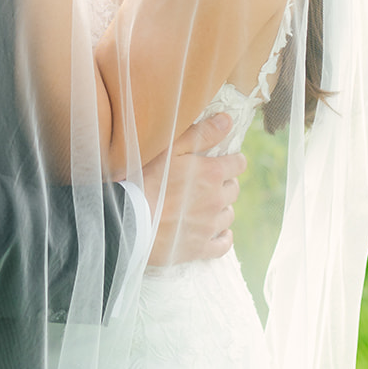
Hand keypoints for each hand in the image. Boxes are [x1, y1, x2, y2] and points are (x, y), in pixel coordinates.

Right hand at [143, 113, 246, 265]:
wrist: (129, 220)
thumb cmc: (146, 179)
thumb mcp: (171, 148)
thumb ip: (201, 133)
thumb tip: (227, 120)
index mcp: (211, 173)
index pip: (238, 164)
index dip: (232, 161)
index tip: (224, 161)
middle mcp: (216, 200)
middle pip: (233, 189)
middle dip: (225, 183)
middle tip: (209, 182)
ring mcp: (210, 226)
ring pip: (228, 215)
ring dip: (222, 208)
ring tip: (207, 205)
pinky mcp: (200, 248)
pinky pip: (223, 244)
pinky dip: (223, 237)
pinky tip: (217, 233)